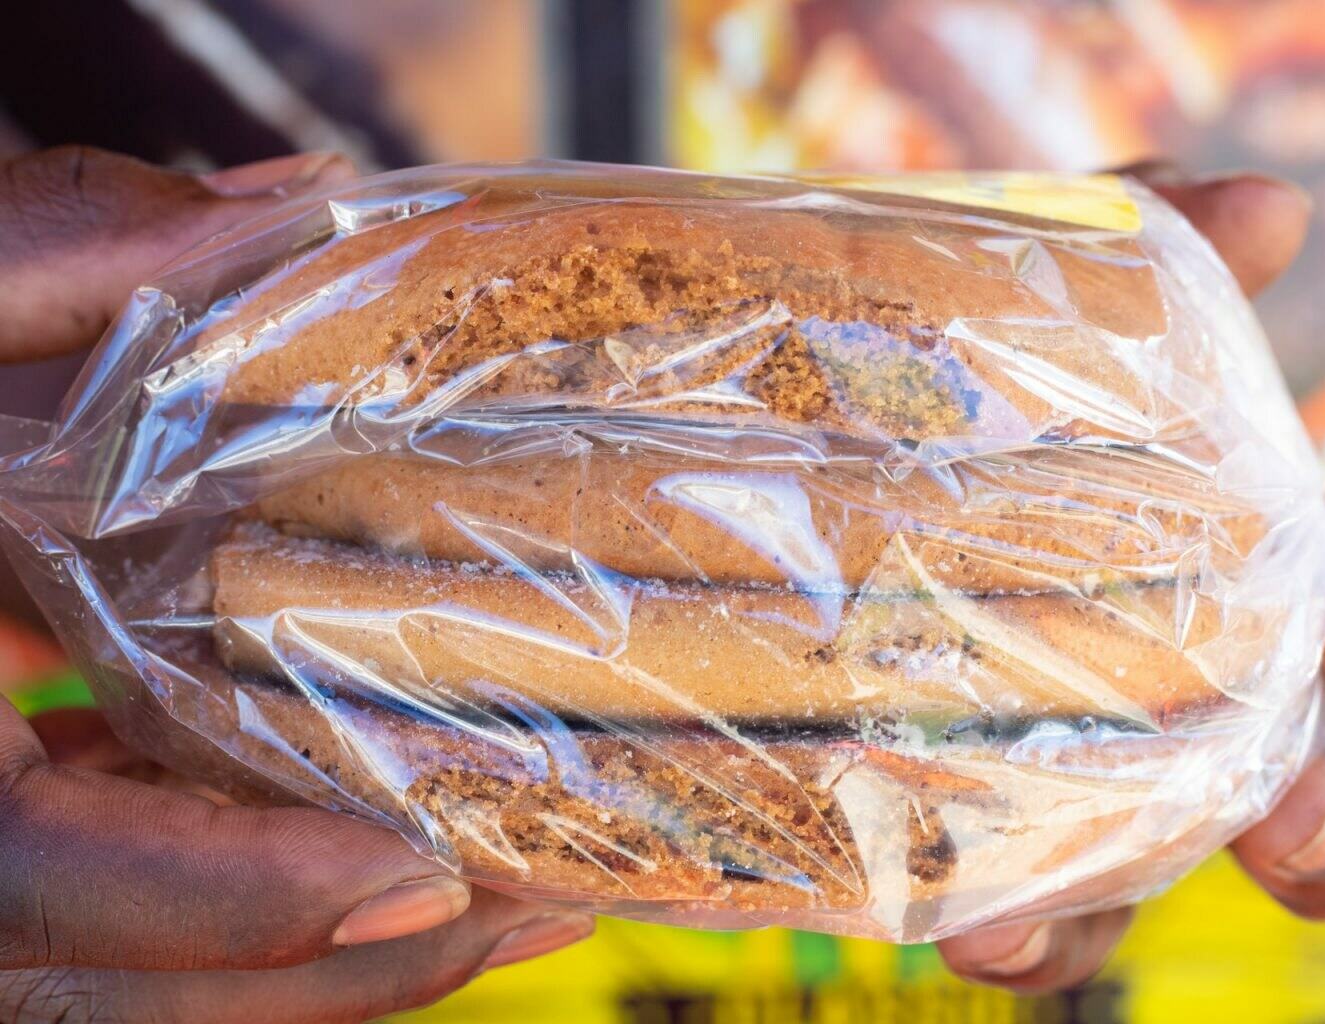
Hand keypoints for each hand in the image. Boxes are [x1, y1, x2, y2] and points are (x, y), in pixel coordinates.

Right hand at [0, 147, 592, 1023]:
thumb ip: (61, 257)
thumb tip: (308, 201)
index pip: (43, 879)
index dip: (240, 898)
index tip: (428, 877)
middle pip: (109, 994)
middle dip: (334, 973)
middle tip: (527, 913)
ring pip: (111, 993)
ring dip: (312, 964)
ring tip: (501, 903)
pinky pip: (96, 925)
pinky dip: (230, 906)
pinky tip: (355, 833)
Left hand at [938, 171, 1324, 992]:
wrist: (812, 422)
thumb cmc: (989, 369)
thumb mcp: (1062, 289)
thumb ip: (1160, 245)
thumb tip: (1272, 209)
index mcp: (1245, 578)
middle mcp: (1193, 690)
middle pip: (1318, 794)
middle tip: (1296, 806)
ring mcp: (1091, 762)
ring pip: (1164, 879)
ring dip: (1133, 912)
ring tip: (1061, 917)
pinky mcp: (981, 810)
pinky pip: (1025, 903)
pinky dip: (1020, 930)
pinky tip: (968, 921)